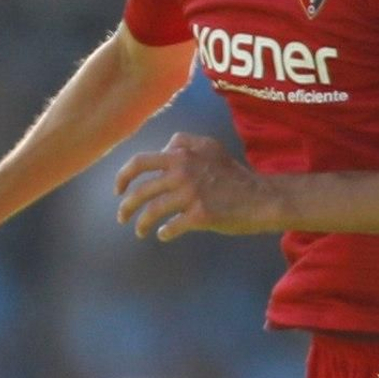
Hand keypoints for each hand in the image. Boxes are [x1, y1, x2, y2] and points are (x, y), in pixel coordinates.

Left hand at [115, 132, 271, 240]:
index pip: (140, 162)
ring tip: (139, 232)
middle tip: (122, 217)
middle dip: (126, 206)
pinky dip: (164, 233)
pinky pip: (171, 227)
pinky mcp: (199, 215)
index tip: (118, 189)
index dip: (122, 176)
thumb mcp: (211, 147)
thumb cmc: (234, 175)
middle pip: (141, 190)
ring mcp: (190, 194)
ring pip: (152, 211)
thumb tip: (165, 147)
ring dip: (141, 224)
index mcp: (181, 155)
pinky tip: (164, 235)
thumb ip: (185, 142)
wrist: (260, 197)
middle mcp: (182, 172)